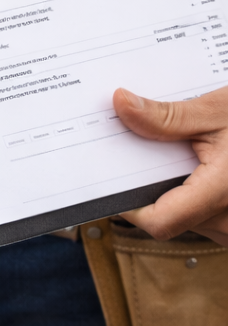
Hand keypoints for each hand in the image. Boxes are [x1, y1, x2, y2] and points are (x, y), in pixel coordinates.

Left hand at [113, 86, 227, 243]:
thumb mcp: (221, 110)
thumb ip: (169, 116)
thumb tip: (121, 105)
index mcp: (224, 194)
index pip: (158, 221)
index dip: (126, 203)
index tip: (109, 178)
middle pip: (169, 215)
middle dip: (148, 185)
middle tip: (135, 150)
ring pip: (189, 217)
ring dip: (175, 188)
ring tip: (173, 151)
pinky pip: (210, 215)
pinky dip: (197, 192)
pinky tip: (198, 162)